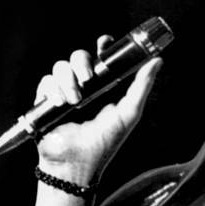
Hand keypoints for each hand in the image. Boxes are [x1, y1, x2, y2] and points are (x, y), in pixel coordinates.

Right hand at [35, 35, 161, 185]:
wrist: (77, 163)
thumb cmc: (105, 142)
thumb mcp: (129, 112)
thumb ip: (142, 85)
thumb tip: (158, 60)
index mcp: (104, 87)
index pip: (101, 58)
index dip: (102, 46)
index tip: (105, 42)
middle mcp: (84, 87)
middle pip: (79, 56)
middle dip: (82, 62)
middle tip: (88, 79)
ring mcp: (64, 92)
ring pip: (61, 66)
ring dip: (68, 80)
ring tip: (75, 101)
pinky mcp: (46, 101)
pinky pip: (46, 81)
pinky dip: (54, 89)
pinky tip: (62, 103)